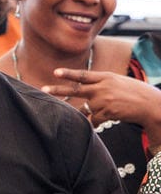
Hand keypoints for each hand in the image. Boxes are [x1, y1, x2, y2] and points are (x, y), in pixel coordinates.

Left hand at [44, 69, 160, 138]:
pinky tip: (109, 117)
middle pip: (75, 90)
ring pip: (85, 109)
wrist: (151, 104)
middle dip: (57, 90)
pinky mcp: (107, 113)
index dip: (68, 74)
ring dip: (88, 112)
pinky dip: (97, 121)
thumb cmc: (134, 92)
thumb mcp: (117, 81)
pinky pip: (94, 119)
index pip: (82, 75)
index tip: (55, 72)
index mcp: (105, 77)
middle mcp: (102, 88)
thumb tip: (83, 94)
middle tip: (43, 89)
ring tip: (107, 108)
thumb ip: (99, 83)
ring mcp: (103, 101)